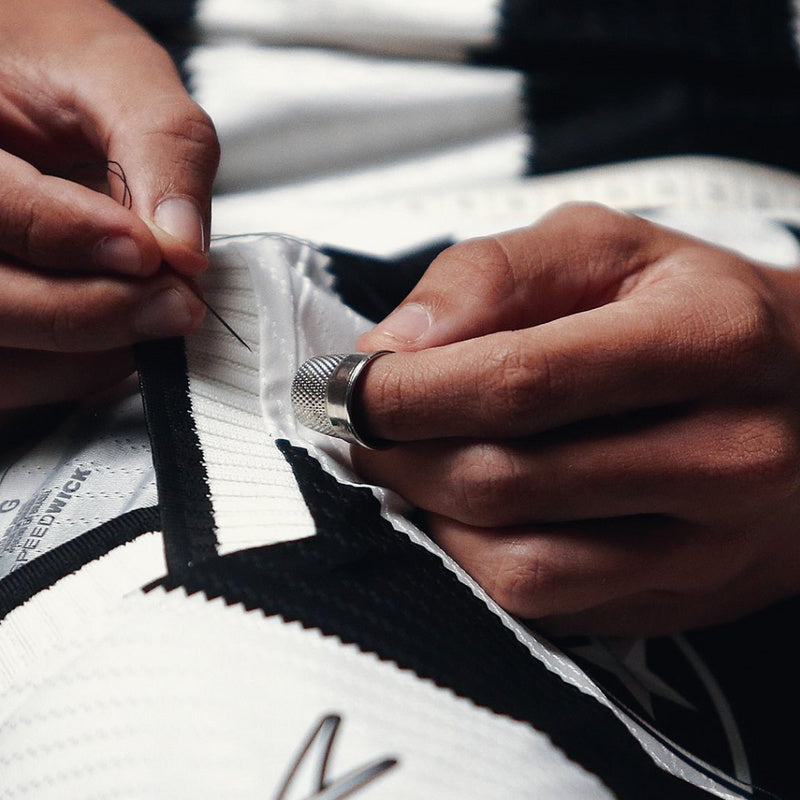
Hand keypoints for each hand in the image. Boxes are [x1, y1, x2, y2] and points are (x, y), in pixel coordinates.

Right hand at [0, 0, 218, 410]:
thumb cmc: (58, 64)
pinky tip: (120, 338)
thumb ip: (161, 152)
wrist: (28, 77)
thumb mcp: (118, 77)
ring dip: (84, 354)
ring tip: (154, 316)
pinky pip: (9, 374)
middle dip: (91, 311)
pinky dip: (69, 372)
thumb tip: (184, 248)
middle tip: (175, 302)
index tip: (150, 251)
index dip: (71, 236)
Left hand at [354, 203, 799, 635]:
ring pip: (519, 568)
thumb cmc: (697, 310)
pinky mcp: (680, 600)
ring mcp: (709, 546)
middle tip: (360, 425)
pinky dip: (474, 564)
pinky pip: (547, 610)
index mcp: (708, 341)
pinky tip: (460, 511)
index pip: (521, 382)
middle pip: (507, 481)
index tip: (343, 387)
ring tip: (406, 465)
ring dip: (430, 517)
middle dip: (401, 455)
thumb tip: (396, 345)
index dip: (408, 392)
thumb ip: (494, 274)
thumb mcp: (607, 247)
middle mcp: (726, 455)